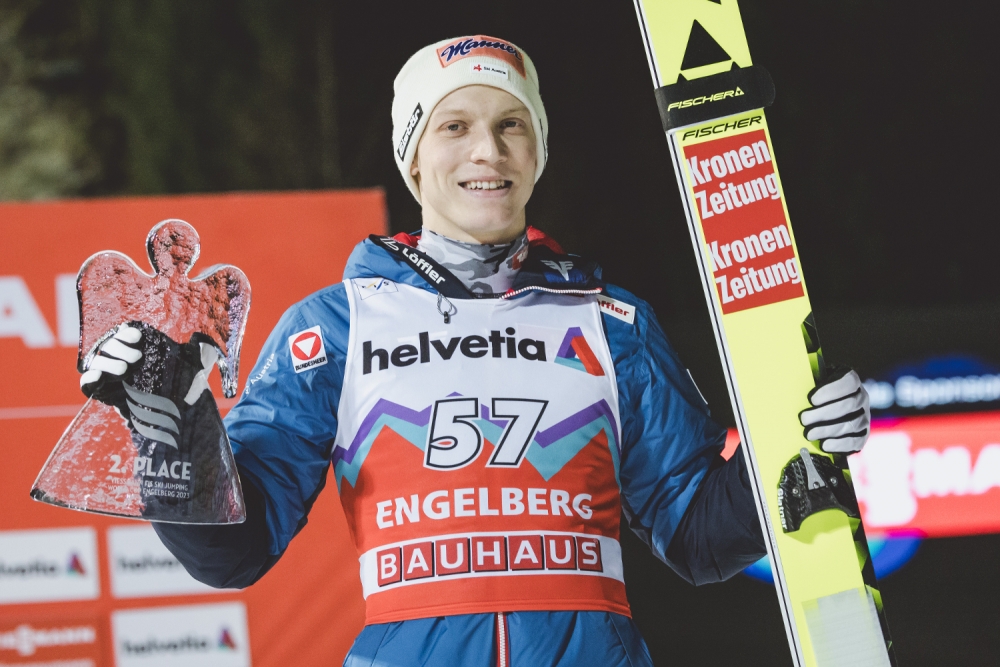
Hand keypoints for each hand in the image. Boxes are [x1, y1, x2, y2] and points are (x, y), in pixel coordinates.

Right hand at [80, 323, 216, 407]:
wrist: (176, 417)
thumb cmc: (184, 388)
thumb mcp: (194, 369)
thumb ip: (200, 354)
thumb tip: (204, 341)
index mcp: (141, 348)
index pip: (126, 334)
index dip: (128, 334)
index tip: (138, 337)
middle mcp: (124, 358)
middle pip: (110, 346)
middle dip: (119, 348)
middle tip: (137, 359)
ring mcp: (112, 375)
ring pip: (99, 362)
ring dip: (107, 363)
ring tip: (125, 371)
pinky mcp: (104, 392)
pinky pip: (88, 383)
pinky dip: (89, 379)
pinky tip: (97, 379)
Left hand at [799, 367, 869, 453]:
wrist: (826, 411)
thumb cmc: (817, 394)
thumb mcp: (814, 381)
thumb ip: (809, 380)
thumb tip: (791, 383)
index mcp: (851, 380)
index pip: (848, 382)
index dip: (830, 390)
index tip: (811, 399)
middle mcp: (861, 398)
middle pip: (848, 405)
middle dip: (824, 413)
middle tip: (804, 419)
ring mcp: (864, 417)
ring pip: (851, 424)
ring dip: (828, 430)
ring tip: (809, 434)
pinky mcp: (862, 435)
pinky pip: (855, 441)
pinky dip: (839, 445)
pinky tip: (824, 445)